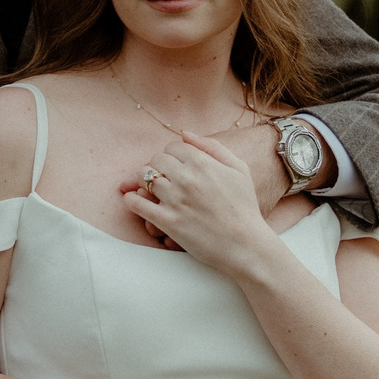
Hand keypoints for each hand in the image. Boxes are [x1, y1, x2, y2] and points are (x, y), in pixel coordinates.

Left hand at [122, 134, 277, 278]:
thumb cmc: (244, 206)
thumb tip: (184, 133)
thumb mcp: (239, 168)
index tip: (175, 165)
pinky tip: (136, 201)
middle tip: (164, 178)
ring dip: (145, 182)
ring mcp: (175, 200)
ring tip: (153, 190)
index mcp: (202, 162)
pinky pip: (137, 204)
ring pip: (144, 178)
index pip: (172, 147)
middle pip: (156, 160)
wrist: (246, 244)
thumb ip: (212, 146)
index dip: (172, 155)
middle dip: (158, 166)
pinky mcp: (168, 222)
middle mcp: (186, 178)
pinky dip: (132, 200)